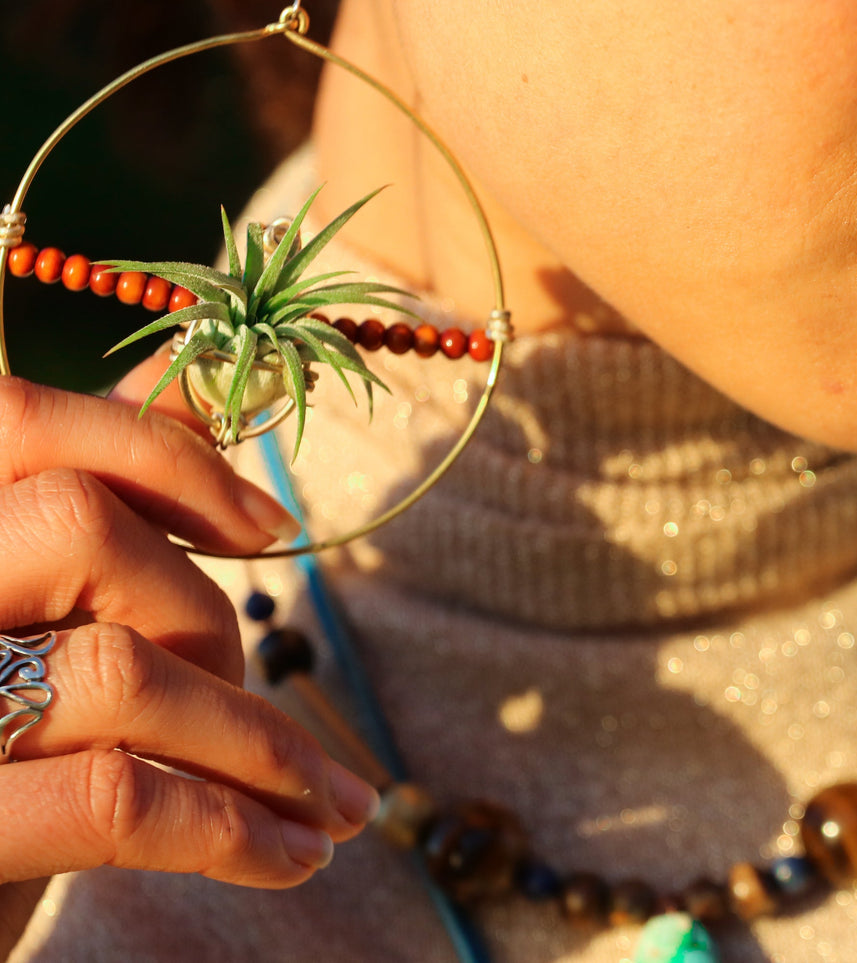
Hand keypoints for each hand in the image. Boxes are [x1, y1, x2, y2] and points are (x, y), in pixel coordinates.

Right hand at [0, 375, 377, 949]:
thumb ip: (97, 499)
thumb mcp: (34, 623)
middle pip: (80, 525)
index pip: (13, 416)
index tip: (271, 526)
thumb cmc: (1, 760)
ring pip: (120, 665)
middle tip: (244, 691)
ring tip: (310, 801)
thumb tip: (188, 369)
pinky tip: (291, 854)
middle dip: (204, 611)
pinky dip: (236, 829)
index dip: (162, 451)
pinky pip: (119, 800)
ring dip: (255, 738)